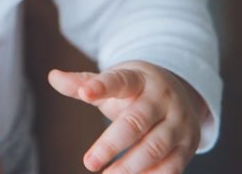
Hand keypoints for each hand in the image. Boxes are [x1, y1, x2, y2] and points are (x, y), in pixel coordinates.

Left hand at [48, 61, 206, 173]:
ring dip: (130, 166)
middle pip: (137, 121)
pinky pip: (172, 167)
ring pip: (155, 147)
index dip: (101, 87)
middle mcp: (162, 99)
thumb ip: (84, 84)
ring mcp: (178, 123)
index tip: (84, 95)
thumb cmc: (136, 90)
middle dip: (112, 143)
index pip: (120, 80)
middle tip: (89, 162)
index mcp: (139, 79)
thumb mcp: (113, 82)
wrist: (182, 93)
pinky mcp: (187, 146)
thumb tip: (53, 77)